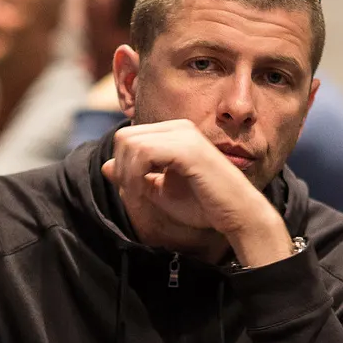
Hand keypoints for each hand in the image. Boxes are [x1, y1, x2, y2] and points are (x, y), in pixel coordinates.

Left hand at [102, 120, 292, 266]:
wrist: (236, 215)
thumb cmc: (204, 205)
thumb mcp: (159, 190)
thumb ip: (135, 176)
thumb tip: (106, 165)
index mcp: (174, 133)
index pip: (129, 138)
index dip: (122, 166)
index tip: (133, 191)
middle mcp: (178, 127)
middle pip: (125, 138)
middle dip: (121, 169)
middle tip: (133, 194)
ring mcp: (184, 134)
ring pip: (130, 143)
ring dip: (127, 174)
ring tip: (138, 195)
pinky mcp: (187, 148)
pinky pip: (143, 153)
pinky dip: (134, 175)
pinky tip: (143, 191)